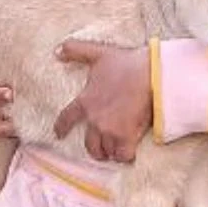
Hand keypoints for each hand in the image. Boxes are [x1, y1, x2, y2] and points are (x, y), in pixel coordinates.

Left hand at [52, 40, 152, 163]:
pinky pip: (123, 155)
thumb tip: (57, 51)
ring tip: (116, 149)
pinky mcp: (127, 136)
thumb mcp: (98, 53)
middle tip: (101, 148)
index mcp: (85, 101)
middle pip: (89, 144)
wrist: (150, 73)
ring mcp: (110, 130)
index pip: (66, 118)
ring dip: (111, 151)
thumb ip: (76, 51)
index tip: (59, 134)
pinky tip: (128, 153)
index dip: (61, 128)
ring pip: (106, 151)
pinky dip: (125, 156)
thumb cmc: (125, 63)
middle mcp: (94, 119)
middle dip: (95, 148)